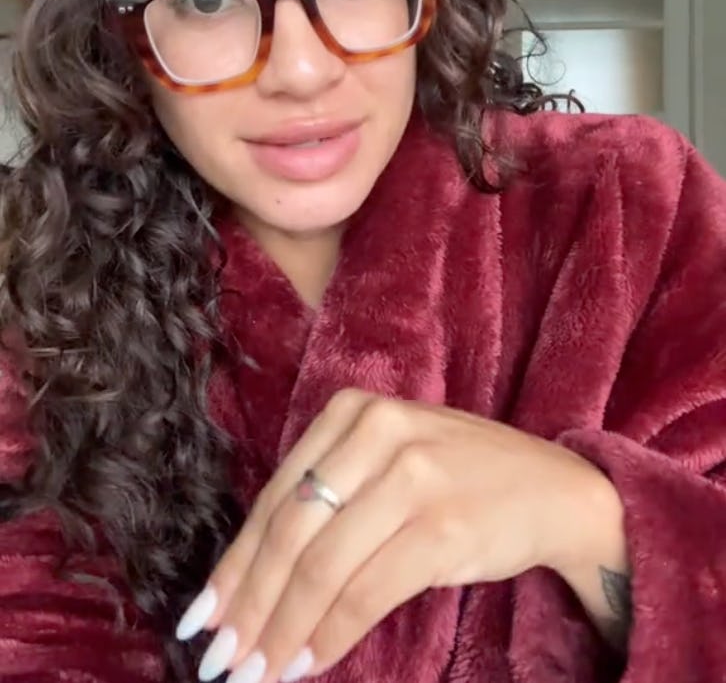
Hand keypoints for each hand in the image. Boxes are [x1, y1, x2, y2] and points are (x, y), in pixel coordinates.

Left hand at [177, 389, 614, 681]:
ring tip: (255, 672)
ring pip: (322, 568)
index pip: (276, 498)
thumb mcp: (387, 460)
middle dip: (248, 606)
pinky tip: (308, 664)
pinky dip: (330, 634)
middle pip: (290, 533)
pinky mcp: (443, 526)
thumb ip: (328, 497)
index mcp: (351, 412)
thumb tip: (251, 578)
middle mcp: (377, 433)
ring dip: (282, 631)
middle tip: (219, 658)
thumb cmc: (459, 478)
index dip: (234, 565)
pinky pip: (367, 592)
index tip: (201, 615)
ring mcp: (412, 476)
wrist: (554, 489)